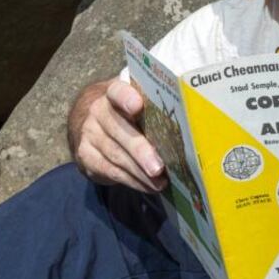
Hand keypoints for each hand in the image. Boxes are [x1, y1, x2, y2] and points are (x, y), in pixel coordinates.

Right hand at [67, 78, 167, 192]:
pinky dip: (131, 181)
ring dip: (140, 172)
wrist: (92, 123)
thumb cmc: (126, 112)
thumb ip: (154, 106)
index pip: (118, 91)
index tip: (137, 106)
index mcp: (113, 92)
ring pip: (116, 155)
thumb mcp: (136, 101)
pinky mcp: (86, 155)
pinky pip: (110, 170)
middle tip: (159, 167)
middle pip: (119, 130)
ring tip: (160, 182)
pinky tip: (148, 186)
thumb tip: (192, 121)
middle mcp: (98, 110)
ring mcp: (89, 133)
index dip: (126, 98)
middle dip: (140, 151)